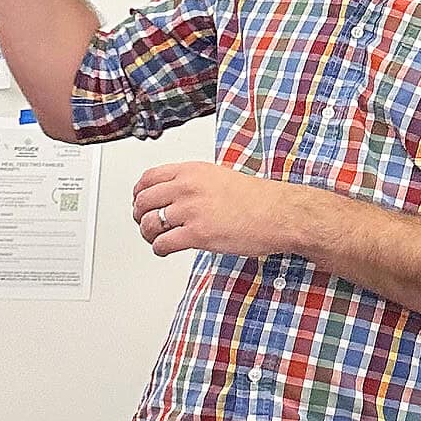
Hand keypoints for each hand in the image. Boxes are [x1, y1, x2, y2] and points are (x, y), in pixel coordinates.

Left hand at [133, 162, 305, 259]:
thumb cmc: (259, 200)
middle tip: (146, 224)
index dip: (139, 194)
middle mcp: (188, 188)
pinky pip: (162, 244)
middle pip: (143, 201)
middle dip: (140, 216)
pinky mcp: (197, 234)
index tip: (140, 202)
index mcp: (192, 171)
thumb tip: (174, 195)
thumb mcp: (219, 177)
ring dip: (148, 234)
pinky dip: (160, 249)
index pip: (148, 178)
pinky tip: (167, 249)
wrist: (281, 214)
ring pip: (149, 224)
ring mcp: (191, 211)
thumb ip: (193, 183)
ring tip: (157, 239)